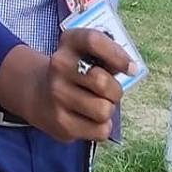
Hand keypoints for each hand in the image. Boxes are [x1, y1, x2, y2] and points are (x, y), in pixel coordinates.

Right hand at [0, 29, 133, 142]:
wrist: (39, 94)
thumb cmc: (78, 73)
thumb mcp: (88, 54)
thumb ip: (108, 57)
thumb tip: (131, 69)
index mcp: (69, 43)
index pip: (93, 41)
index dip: (117, 55)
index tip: (131, 68)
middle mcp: (58, 66)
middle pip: (102, 82)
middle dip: (114, 90)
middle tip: (108, 91)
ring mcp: (57, 95)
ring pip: (104, 109)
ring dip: (108, 109)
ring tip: (96, 105)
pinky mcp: (61, 122)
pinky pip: (101, 130)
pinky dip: (102, 127)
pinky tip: (89, 119)